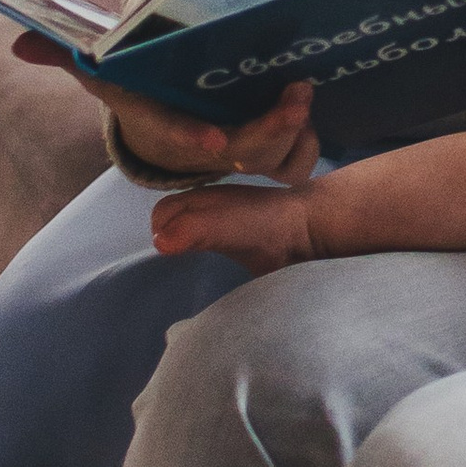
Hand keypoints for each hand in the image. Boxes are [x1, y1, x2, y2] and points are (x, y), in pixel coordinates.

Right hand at [11, 30, 317, 185]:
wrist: (171, 111)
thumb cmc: (139, 84)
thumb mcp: (102, 68)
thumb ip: (65, 54)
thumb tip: (19, 42)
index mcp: (163, 127)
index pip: (174, 137)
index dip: (191, 142)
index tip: (213, 142)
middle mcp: (205, 149)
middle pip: (243, 153)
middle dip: (270, 129)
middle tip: (295, 91)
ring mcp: (241, 155)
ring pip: (278, 162)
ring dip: (296, 134)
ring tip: (302, 91)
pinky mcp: (271, 154)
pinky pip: (299, 160)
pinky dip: (308, 140)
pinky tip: (308, 109)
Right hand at [148, 181, 314, 276]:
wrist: (306, 232)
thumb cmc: (259, 222)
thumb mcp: (218, 223)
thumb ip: (188, 230)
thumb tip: (159, 244)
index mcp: (199, 200)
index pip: (162, 213)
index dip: (160, 229)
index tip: (169, 250)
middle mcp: (208, 210)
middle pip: (173, 223)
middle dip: (169, 239)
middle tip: (177, 261)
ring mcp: (224, 227)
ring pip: (190, 235)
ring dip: (186, 248)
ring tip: (189, 266)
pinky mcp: (238, 246)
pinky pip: (210, 248)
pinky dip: (204, 257)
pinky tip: (210, 267)